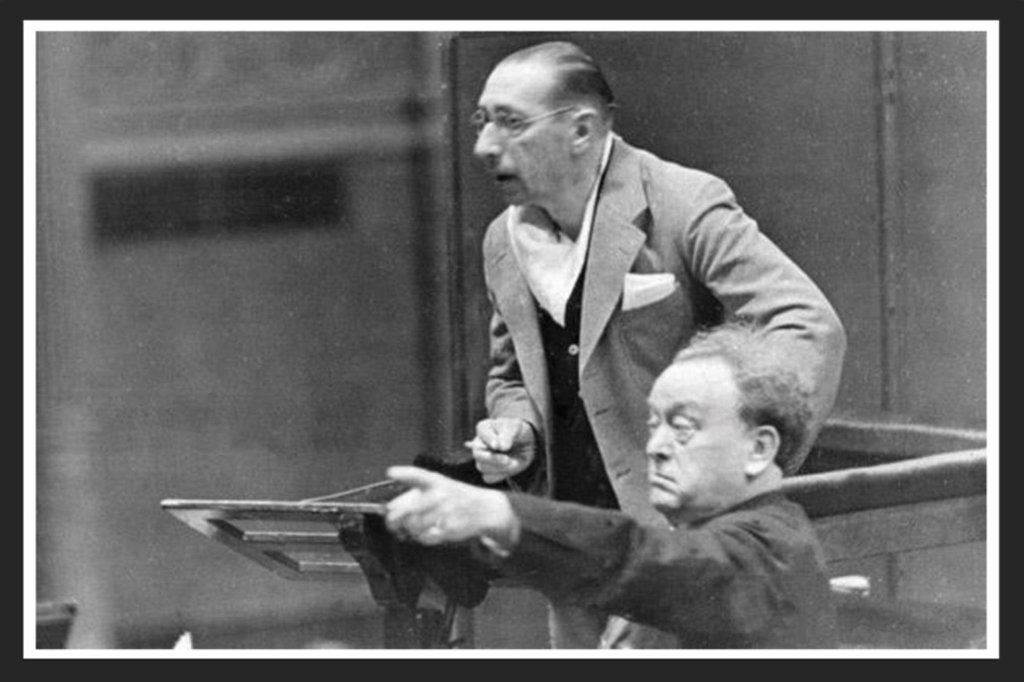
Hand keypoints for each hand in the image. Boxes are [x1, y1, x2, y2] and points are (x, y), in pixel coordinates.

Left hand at [384, 466, 515, 546]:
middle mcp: (440, 495)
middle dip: (394, 519)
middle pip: (408, 509)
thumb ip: (415, 493)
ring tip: (411, 527)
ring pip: (414, 526)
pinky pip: (425, 537)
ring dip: (409, 529)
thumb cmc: (455, 497)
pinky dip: (421, 537)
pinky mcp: (449, 528)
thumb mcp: (439, 485)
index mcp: (436, 481)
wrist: (483, 508)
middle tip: (391, 522)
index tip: (391, 472)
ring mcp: (445, 512)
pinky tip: (424, 532)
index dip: (404, 473)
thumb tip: (389, 508)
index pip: (418, 475)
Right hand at [465, 418, 536, 483]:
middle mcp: (479, 444)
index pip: (482, 432)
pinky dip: (501, 475)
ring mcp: (482, 459)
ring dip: (500, 467)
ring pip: (483, 468)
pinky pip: (489, 478)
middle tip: (507, 459)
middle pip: (478, 454)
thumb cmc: (517, 431)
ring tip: (512, 461)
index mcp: (484, 428)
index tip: (498, 446)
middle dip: (493, 459)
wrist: (525, 443)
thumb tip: (501, 447)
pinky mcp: (489, 471)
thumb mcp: (516, 428)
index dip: (489, 440)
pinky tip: (509, 468)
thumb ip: (508, 435)